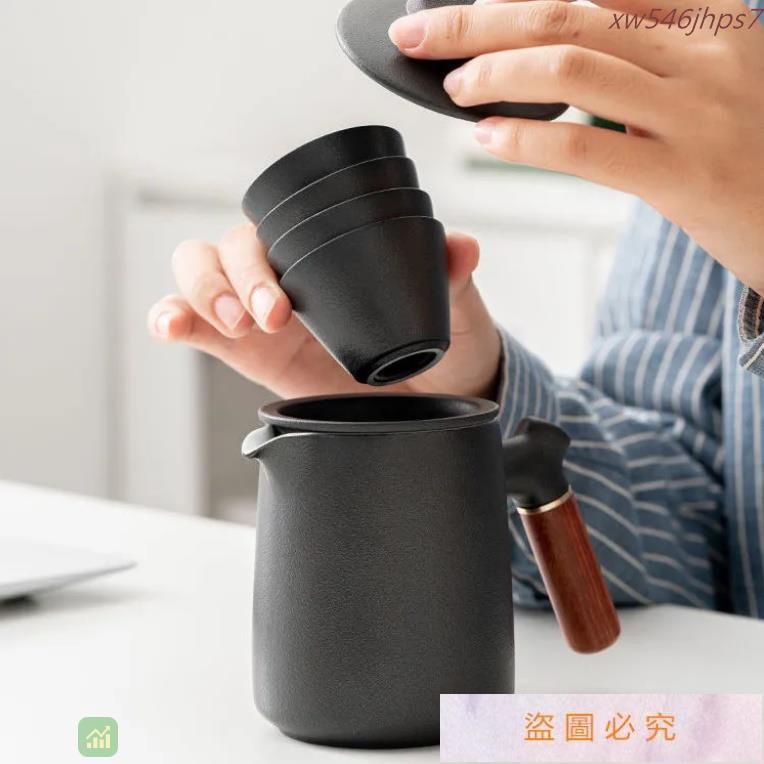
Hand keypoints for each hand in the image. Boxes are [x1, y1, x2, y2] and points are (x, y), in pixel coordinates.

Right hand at [147, 224, 500, 399]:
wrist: (430, 395)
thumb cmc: (437, 342)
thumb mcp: (451, 311)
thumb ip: (452, 277)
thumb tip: (462, 248)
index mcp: (328, 256)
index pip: (275, 227)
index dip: (266, 250)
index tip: (287, 297)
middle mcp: (286, 276)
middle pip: (228, 248)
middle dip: (235, 278)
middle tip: (272, 317)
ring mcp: (260, 313)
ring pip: (200, 276)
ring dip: (203, 294)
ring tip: (234, 326)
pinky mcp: (247, 351)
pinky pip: (197, 326)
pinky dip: (173, 318)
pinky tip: (170, 325)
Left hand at [389, 0, 763, 294]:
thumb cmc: (757, 153)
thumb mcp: (715, 78)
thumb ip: (648, 55)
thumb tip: (555, 58)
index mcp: (710, 17)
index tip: (462, 5)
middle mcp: (705, 51)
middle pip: (566, 16)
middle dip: (477, 21)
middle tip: (418, 35)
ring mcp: (698, 111)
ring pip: (570, 68)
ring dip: (493, 72)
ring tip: (453, 88)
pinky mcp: (686, 175)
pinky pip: (586, 146)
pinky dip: (525, 138)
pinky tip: (488, 139)